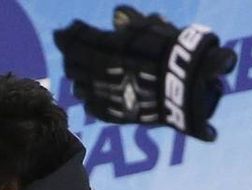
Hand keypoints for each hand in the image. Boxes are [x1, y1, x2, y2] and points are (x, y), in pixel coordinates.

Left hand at [53, 5, 236, 141]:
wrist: (186, 83)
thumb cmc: (171, 50)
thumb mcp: (151, 27)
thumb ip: (129, 22)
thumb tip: (117, 15)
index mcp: (104, 49)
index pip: (75, 40)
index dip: (67, 34)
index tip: (64, 30)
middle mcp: (98, 73)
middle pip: (71, 64)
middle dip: (69, 55)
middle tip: (72, 49)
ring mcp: (103, 95)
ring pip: (78, 87)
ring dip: (78, 78)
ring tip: (82, 71)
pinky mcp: (112, 113)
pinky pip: (91, 107)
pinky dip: (90, 98)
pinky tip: (93, 91)